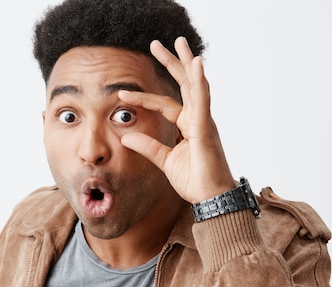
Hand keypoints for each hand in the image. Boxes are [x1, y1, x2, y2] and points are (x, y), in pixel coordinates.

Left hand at [118, 37, 234, 203]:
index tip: (121, 94)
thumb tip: (126, 137)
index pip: (163, 105)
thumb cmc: (195, 180)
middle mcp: (197, 119)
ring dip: (186, 63)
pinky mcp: (207, 128)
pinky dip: (200, 82)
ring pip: (194, 85)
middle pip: (183, 85)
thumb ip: (147, 147)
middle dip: (171, 63)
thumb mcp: (164, 161)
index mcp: (188, 126)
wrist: (211, 197)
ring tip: (178, 43)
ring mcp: (204, 121)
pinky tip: (197, 64)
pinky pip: (203, 101)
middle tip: (156, 44)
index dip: (143, 98)